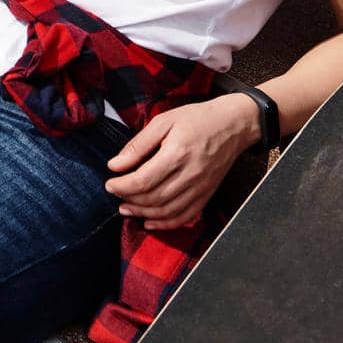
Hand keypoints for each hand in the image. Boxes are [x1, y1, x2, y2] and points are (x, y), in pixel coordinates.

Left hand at [102, 94, 259, 229]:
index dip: (122, 186)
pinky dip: (166, 223)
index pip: (143, 180)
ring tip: (127, 209)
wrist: (234, 125)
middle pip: (153, 198)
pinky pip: (185, 216)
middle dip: (129, 200)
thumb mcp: (164, 121)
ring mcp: (200, 188)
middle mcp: (190, 175)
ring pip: (167, 211)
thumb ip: (138, 145)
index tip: (109, 184)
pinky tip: (150, 221)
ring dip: (143, 213)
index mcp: (177, 153)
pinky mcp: (207, 194)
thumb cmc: (197, 118)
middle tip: (115, 195)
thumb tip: (115, 165)